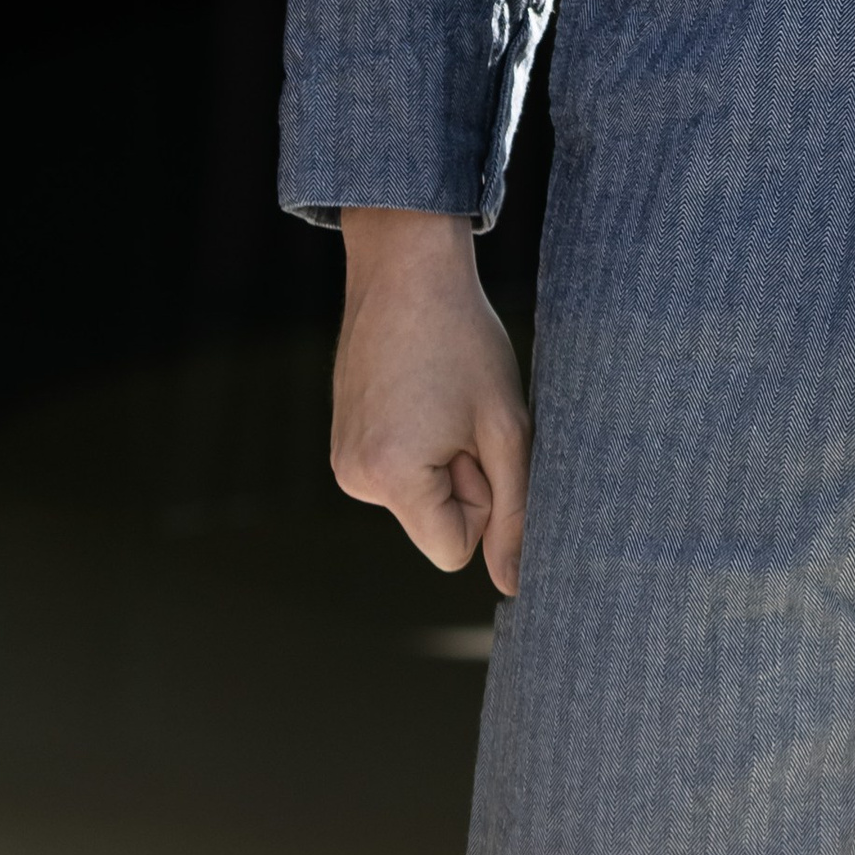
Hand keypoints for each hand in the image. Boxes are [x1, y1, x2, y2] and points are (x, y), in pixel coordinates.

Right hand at [332, 208, 530, 596]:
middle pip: (435, 522)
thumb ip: (514, 511)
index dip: (482, 498)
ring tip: (439, 392)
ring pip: (418, 496)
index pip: (455, 548)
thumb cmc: (464, 340)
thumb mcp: (505, 426)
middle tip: (459, 407)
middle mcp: (353, 479)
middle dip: (460, 475)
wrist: (407, 268)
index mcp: (391, 479)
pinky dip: (417, 441)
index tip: (476, 438)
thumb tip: (514, 587)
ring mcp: (341, 459)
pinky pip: (397, 471)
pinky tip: (419, 387)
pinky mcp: (340, 440)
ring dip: (440, 456)